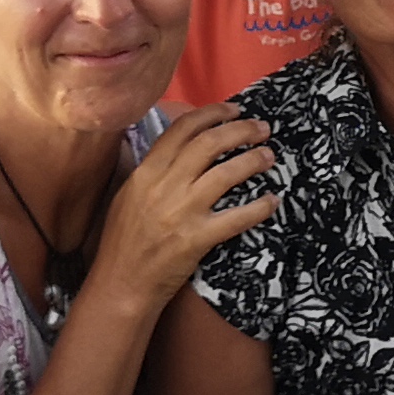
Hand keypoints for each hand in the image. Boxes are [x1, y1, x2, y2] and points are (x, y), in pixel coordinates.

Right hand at [89, 103, 277, 313]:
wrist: (120, 284)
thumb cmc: (123, 241)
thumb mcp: (129, 195)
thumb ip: (153, 168)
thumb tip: (180, 144)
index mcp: (146, 172)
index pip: (183, 129)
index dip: (213, 114)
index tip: (235, 111)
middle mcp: (164, 186)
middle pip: (210, 143)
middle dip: (242, 130)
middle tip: (262, 129)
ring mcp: (181, 212)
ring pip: (226, 173)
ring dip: (254, 161)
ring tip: (269, 157)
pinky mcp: (197, 239)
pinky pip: (237, 217)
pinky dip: (259, 207)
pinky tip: (273, 201)